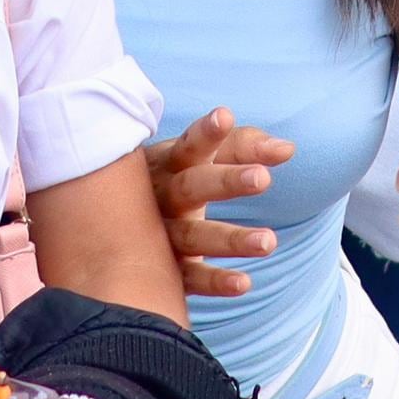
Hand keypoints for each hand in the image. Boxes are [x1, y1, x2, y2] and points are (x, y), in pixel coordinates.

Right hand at [142, 108, 289, 298]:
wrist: (111, 227)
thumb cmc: (172, 179)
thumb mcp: (198, 158)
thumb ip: (243, 147)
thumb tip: (287, 148)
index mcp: (167, 163)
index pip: (189, 145)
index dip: (206, 133)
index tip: (225, 116)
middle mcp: (159, 196)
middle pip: (191, 186)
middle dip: (226, 182)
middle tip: (263, 178)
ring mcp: (156, 235)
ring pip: (192, 236)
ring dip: (230, 239)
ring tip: (269, 241)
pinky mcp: (162, 270)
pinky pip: (188, 278)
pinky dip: (214, 282)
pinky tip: (244, 283)